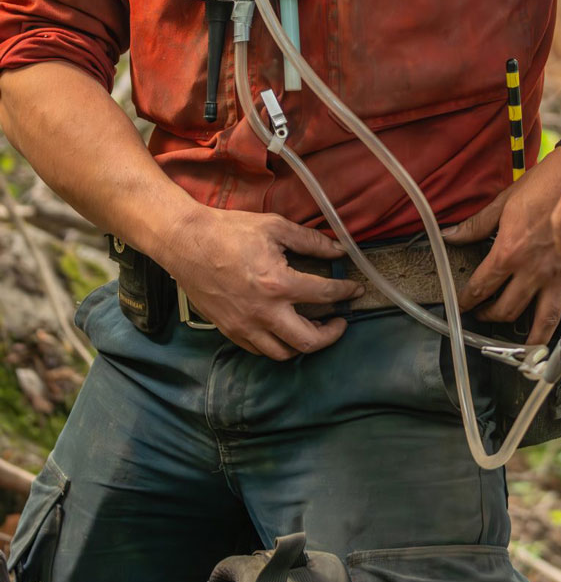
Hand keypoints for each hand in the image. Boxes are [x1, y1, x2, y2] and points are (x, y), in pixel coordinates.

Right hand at [160, 206, 362, 358]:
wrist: (186, 242)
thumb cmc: (229, 231)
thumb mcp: (275, 227)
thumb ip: (310, 241)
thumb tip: (338, 249)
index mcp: (278, 284)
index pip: (325, 295)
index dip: (346, 293)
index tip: (354, 291)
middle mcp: (263, 313)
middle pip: (308, 341)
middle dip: (331, 334)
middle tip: (340, 321)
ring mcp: (244, 326)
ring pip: (283, 353)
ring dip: (304, 344)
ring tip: (313, 329)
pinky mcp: (229, 330)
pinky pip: (259, 350)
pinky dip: (277, 345)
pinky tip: (283, 329)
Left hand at [443, 151, 560, 343]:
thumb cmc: (543, 184)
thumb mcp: (504, 202)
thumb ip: (475, 225)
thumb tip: (449, 236)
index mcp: (509, 252)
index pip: (482, 286)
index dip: (469, 300)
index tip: (464, 305)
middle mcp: (533, 271)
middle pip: (508, 310)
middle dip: (492, 317)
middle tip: (486, 317)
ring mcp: (559, 276)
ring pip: (543, 321)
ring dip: (531, 340)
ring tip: (523, 350)